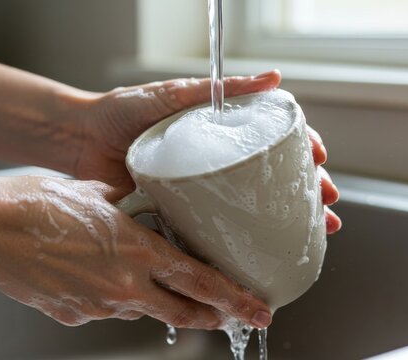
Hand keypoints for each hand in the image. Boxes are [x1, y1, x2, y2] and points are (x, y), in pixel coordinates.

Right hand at [0, 175, 272, 328]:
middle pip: (183, 311)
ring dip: (158, 300)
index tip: (258, 310)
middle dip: (213, 316)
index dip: (235, 300)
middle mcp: (124, 285)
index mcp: (136, 250)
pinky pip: (106, 309)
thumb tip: (141, 205)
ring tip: (155, 284)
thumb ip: (126, 208)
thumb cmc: (36, 203)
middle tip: (231, 316)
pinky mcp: (73, 314)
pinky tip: (98, 277)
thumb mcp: (95, 196)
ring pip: (143, 309)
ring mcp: (98, 305)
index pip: (201, 282)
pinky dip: (114, 297)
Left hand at [60, 70, 340, 232]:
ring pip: (254, 209)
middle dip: (307, 192)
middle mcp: (216, 164)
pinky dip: (244, 244)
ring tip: (316, 231)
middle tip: (328, 205)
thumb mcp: (174, 94)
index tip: (320, 160)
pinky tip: (265, 253)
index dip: (302, 150)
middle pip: (273, 179)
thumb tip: (274, 78)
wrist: (78, 140)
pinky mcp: (182, 215)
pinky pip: (219, 230)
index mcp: (218, 133)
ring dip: (288, 221)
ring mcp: (202, 192)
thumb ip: (220, 89)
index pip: (272, 141)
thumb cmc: (122, 111)